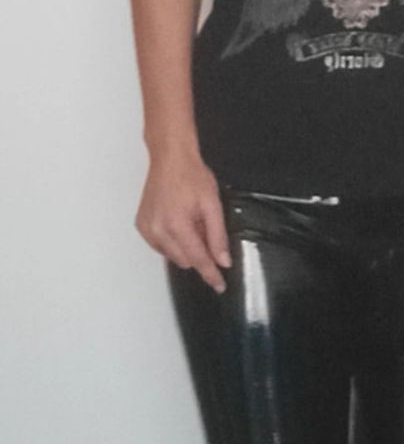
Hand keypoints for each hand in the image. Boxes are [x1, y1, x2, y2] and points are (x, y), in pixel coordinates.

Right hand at [134, 152, 231, 293]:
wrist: (170, 158)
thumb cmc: (191, 175)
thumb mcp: (212, 204)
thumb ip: (218, 235)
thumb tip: (222, 260)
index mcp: (176, 225)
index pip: (197, 259)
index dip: (211, 273)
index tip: (219, 285)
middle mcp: (157, 230)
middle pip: (185, 260)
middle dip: (199, 250)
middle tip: (204, 226)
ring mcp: (146, 229)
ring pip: (172, 255)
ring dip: (185, 246)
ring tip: (190, 220)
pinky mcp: (141, 226)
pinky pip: (161, 246)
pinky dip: (172, 240)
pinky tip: (178, 221)